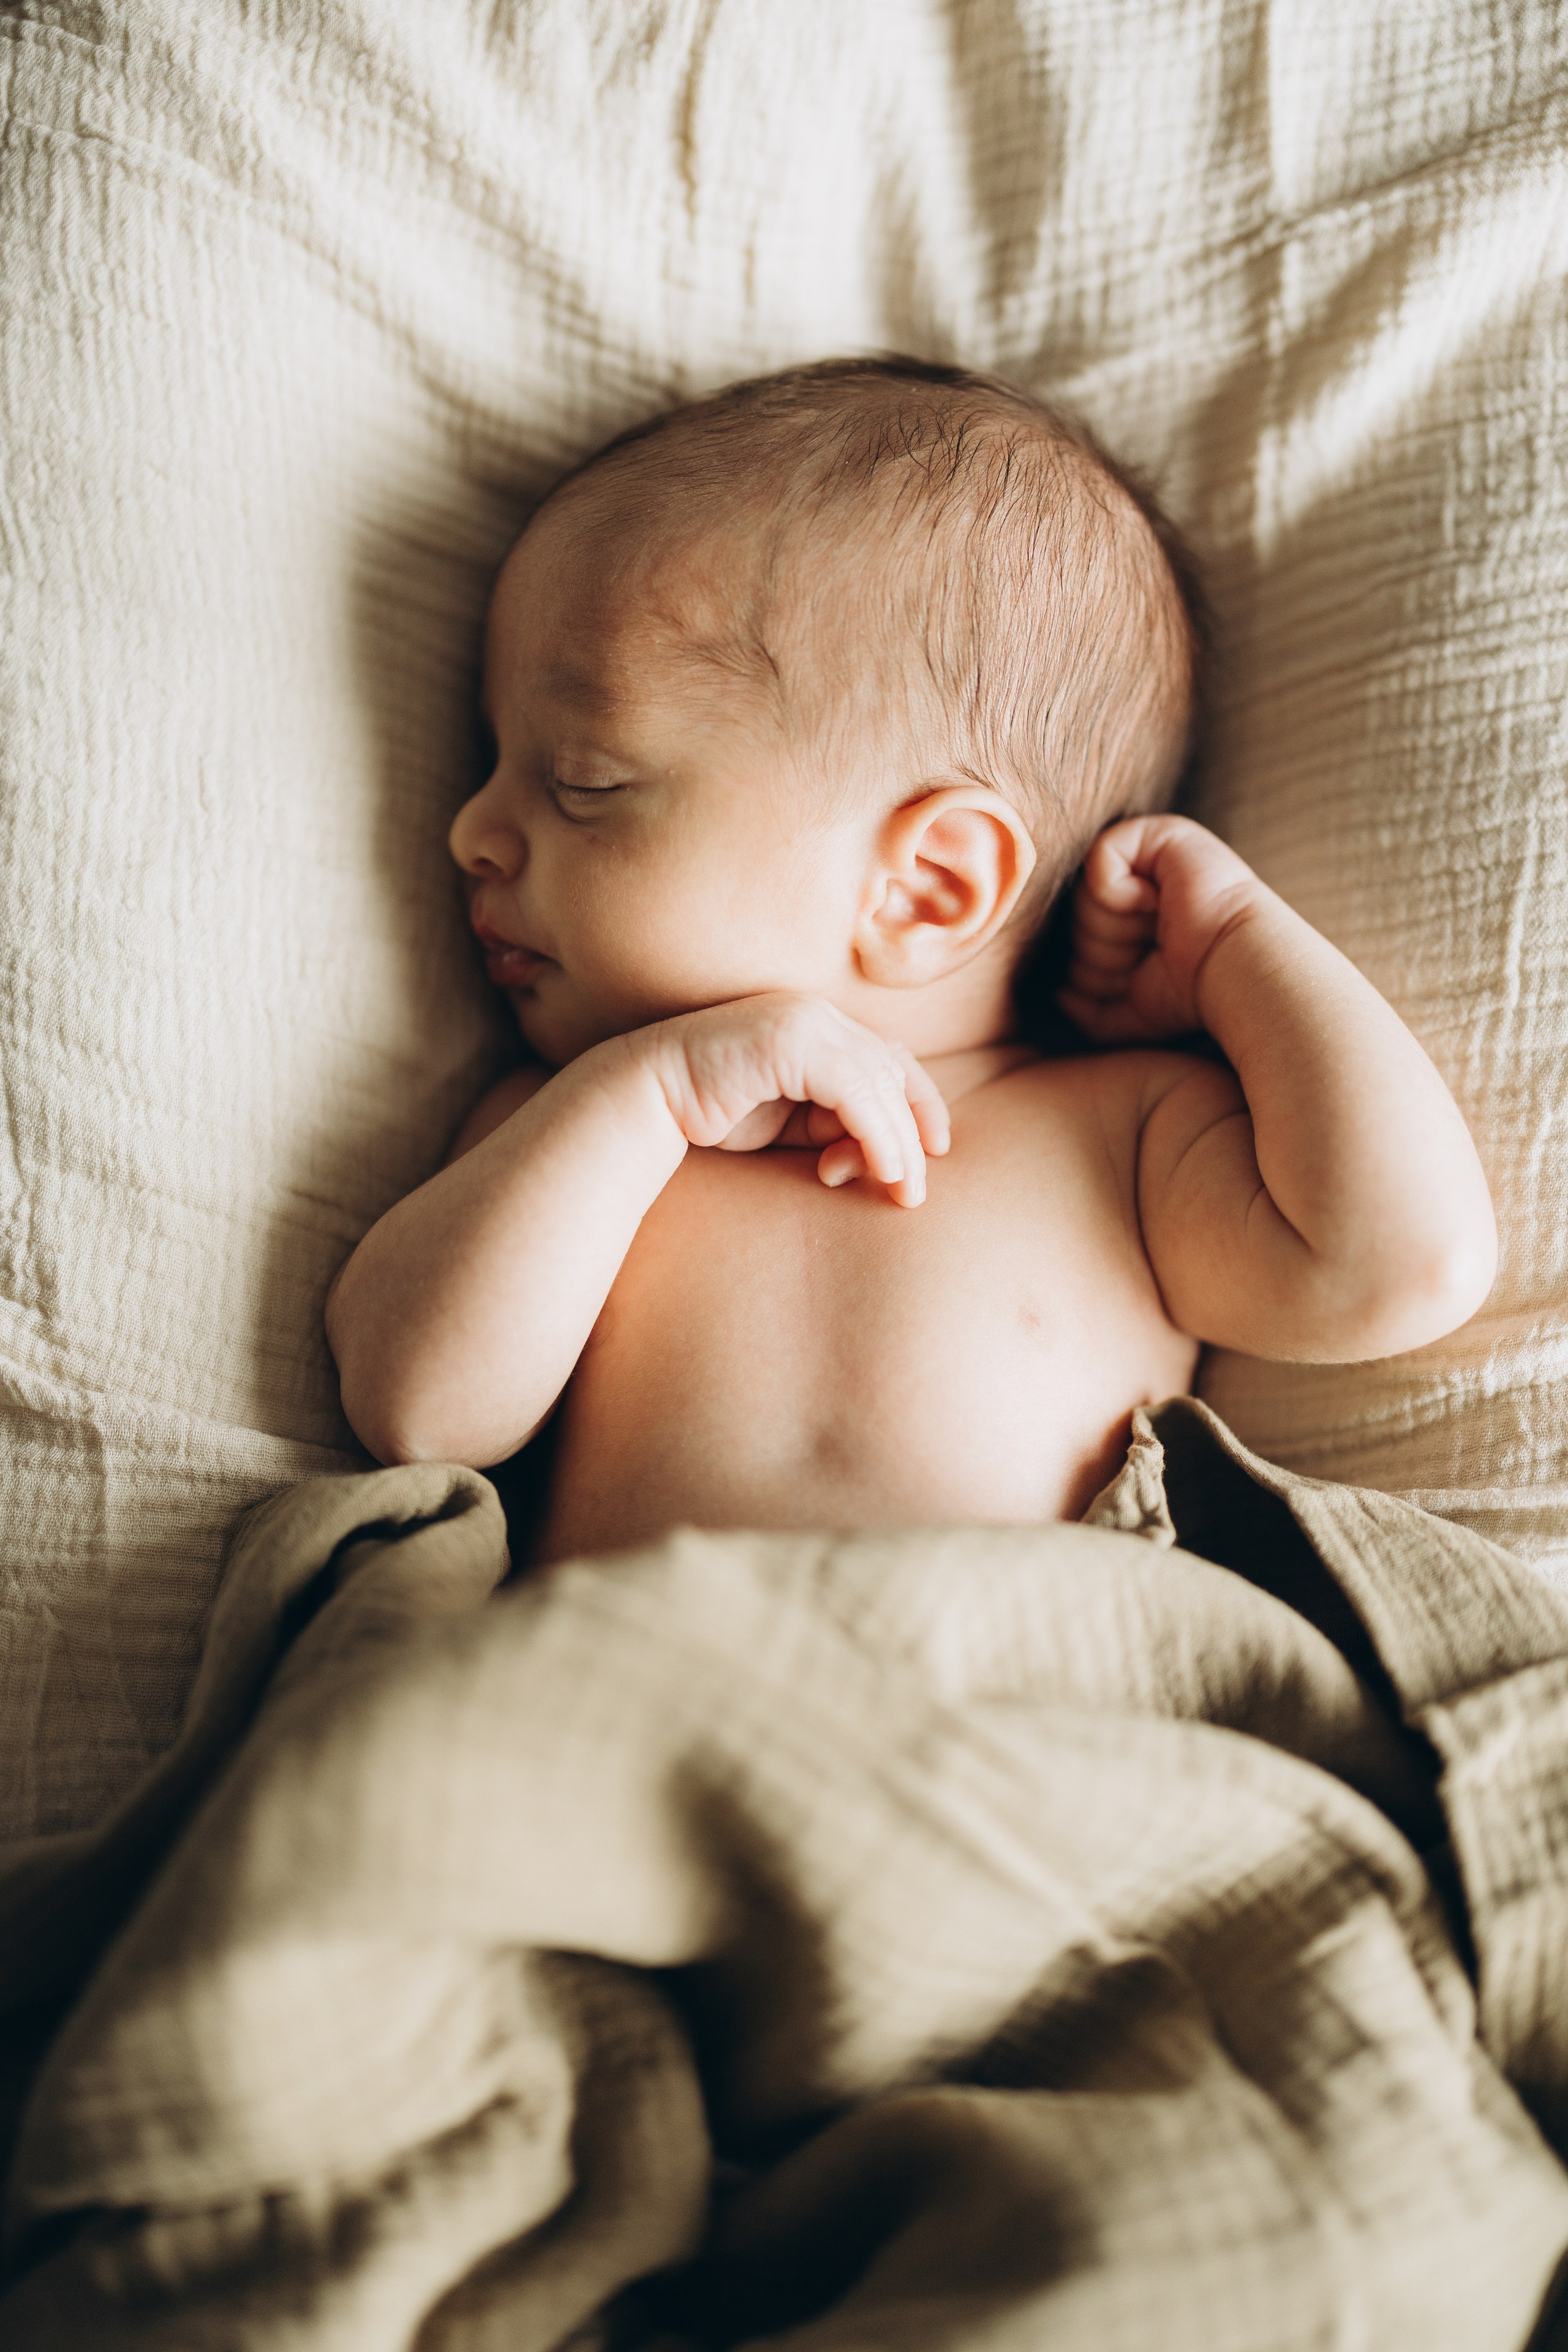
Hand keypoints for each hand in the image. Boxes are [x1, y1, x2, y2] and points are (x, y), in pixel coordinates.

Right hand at [635, 992, 949, 1206]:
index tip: (933, 1150)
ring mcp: (806, 1021)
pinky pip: (855, 1091)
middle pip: (893, 1071)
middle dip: (913, 1133)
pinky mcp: (791, 1040)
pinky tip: (879, 1168)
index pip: (890, 1059)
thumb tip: (882, 1153)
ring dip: (898, 1142)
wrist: (648, 1099)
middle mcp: (819, 1015)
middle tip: (915, 1191)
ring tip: (902, 1190)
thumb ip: (833, 1127)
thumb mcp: (790, 1124)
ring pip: (880, 1082)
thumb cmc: (713, 1114)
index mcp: (820, 1026)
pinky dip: (875, 1133)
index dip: (921, 1103)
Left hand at [1058, 814, 1265, 1045]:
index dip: (1097, 968)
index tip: (1145, 972)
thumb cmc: (1192, 997)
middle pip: (1075, 918)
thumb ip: (1088, 1008)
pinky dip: (1121, 895)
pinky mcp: (1157, 834)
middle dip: (1105, 953)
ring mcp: (1149, 855)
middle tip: (1155, 952)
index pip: (1077, 938)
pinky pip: (1099, 861)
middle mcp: (1141, 881)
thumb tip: (1059, 994)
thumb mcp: (1129, 1015)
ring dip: (1115, 930)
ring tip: (1161, 931)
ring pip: (1082, 896)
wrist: (1237, 974)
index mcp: (1136, 918)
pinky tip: (1159, 904)